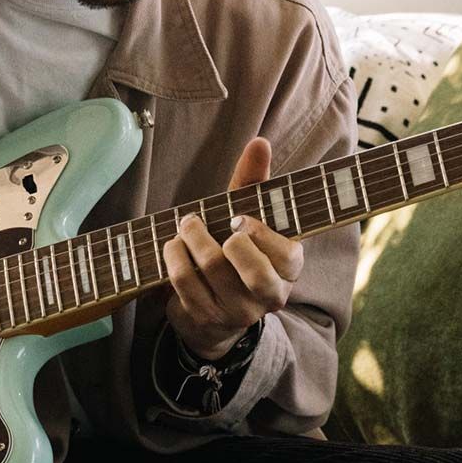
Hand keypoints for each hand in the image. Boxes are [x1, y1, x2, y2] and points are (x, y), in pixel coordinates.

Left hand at [161, 136, 302, 360]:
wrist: (216, 309)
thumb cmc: (237, 251)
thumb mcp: (249, 217)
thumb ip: (255, 182)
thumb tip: (260, 143)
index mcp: (289, 270)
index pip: (287, 257)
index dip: (261, 236)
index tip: (238, 219)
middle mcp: (269, 296)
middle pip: (253, 271)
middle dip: (222, 239)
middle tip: (198, 220)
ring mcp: (238, 312)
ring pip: (213, 271)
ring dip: (191, 240)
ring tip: (185, 226)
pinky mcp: (206, 319)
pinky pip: (186, 285)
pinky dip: (174, 259)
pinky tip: (172, 247)